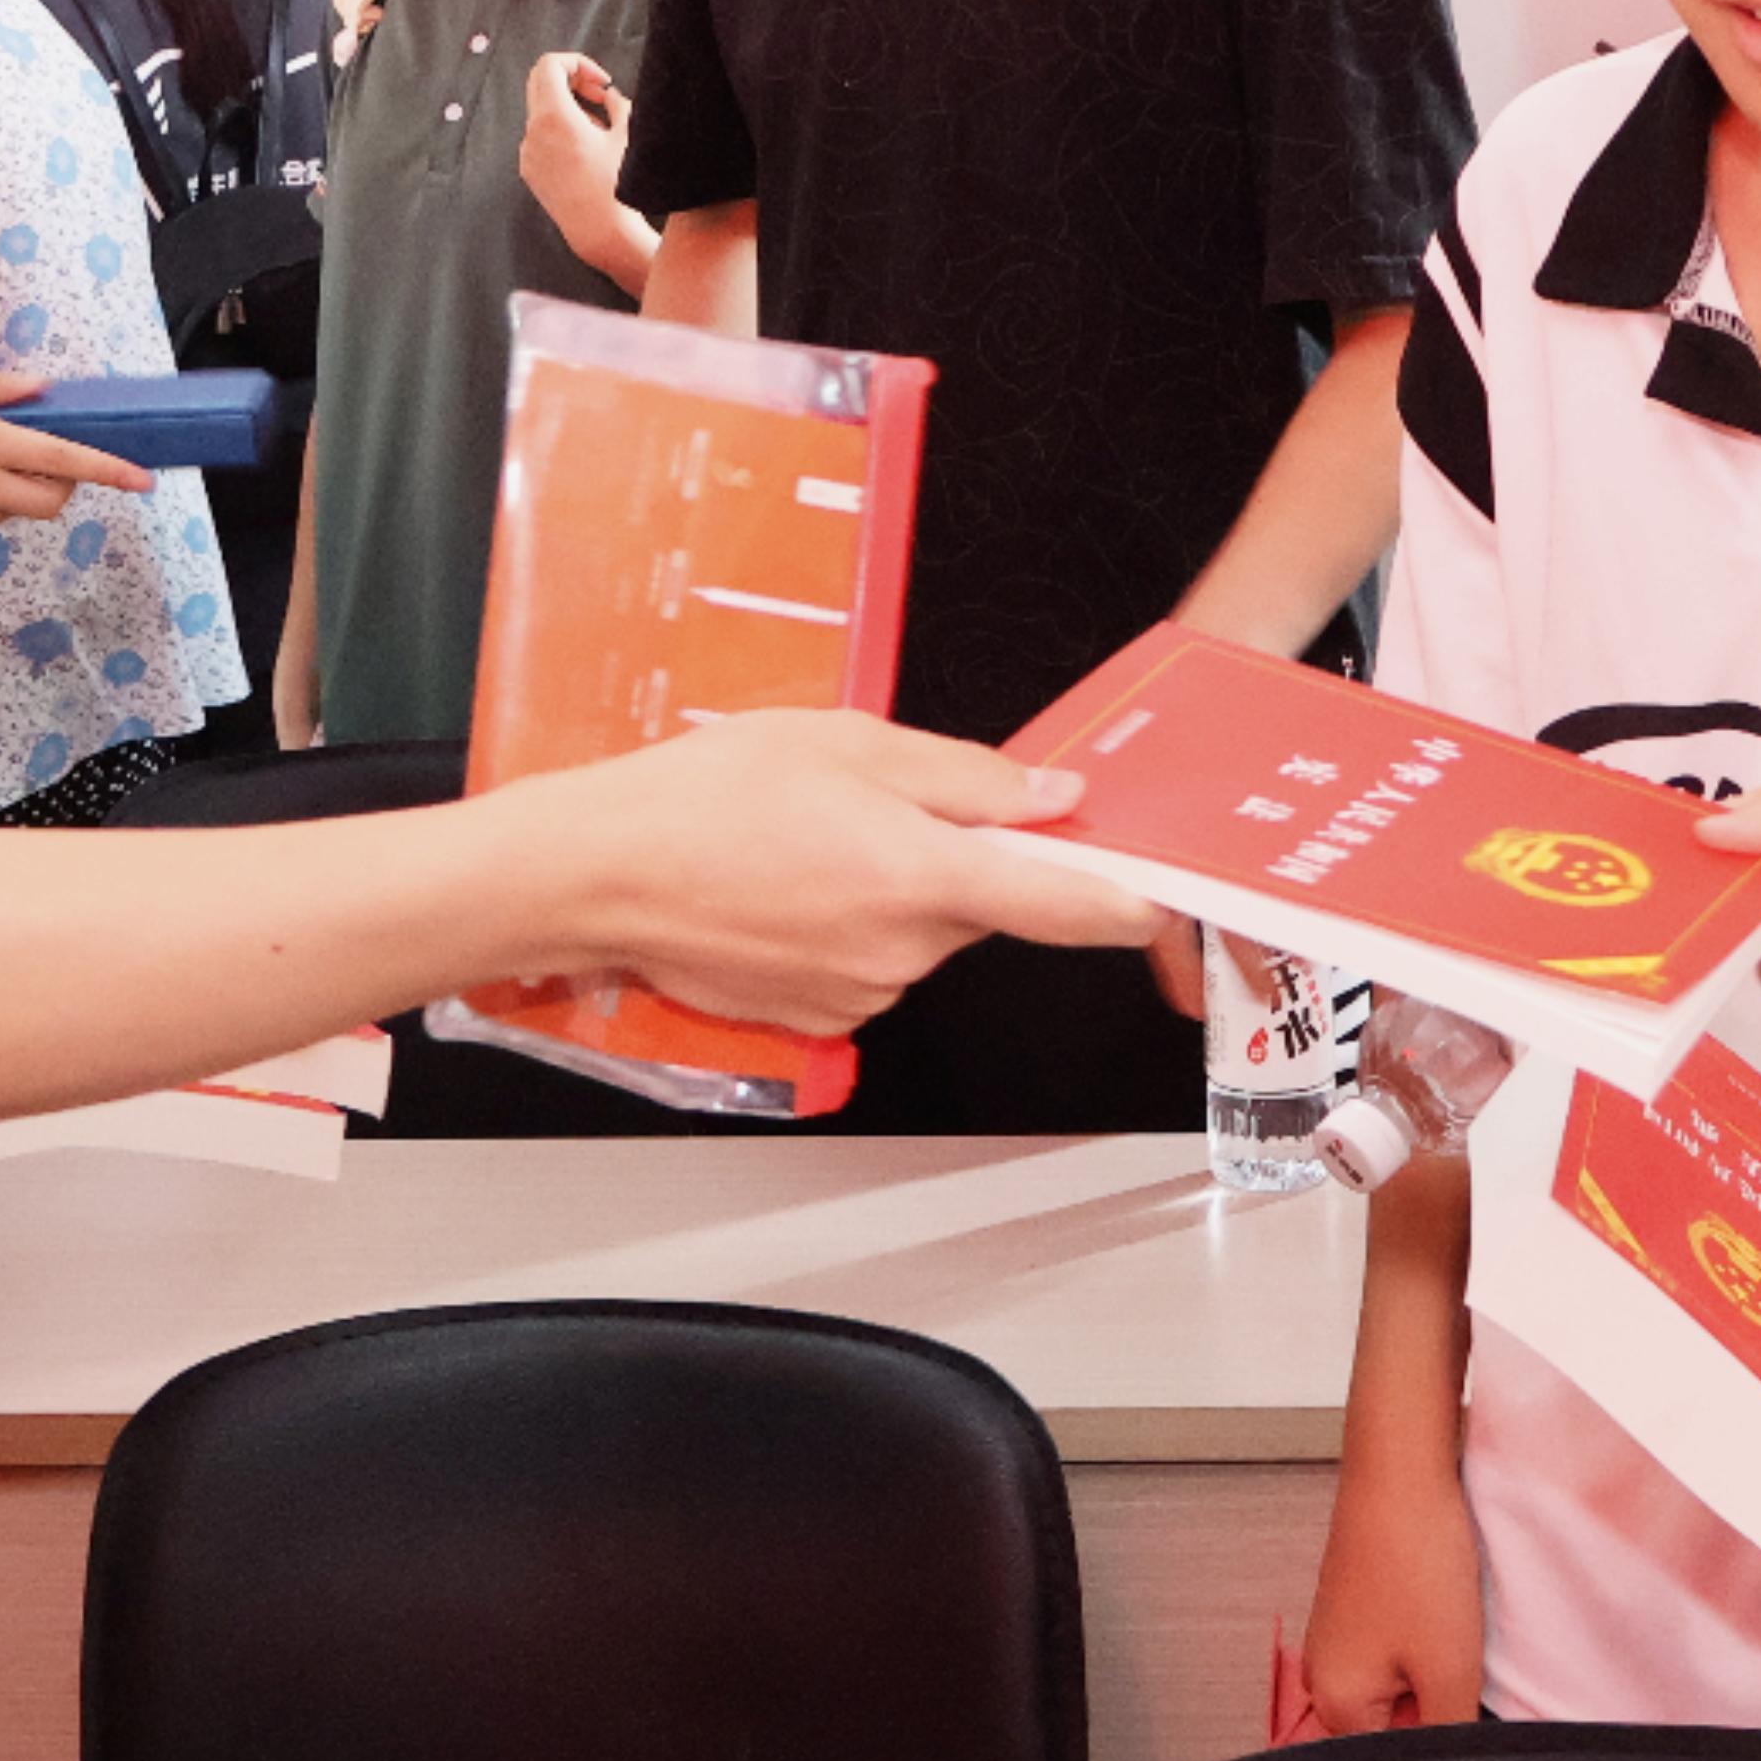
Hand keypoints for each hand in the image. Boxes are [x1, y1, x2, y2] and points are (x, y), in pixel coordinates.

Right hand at [513, 712, 1146, 1032]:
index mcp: (923, 876)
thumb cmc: (702, 797)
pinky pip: (870, 964)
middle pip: (982, 906)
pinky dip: (848, 926)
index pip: (1068, 906)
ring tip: (807, 841)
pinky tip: (785, 887)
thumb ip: (964, 777)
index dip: (1128, 900)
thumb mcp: (846, 741)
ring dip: (894, 890)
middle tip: (877, 803)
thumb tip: (1051, 801)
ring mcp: (862, 994)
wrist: (596, 876)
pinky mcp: (821, 1019)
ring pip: (921, 933)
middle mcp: (903, 951)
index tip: (1163, 893)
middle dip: (957, 859)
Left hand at [516, 53, 637, 262]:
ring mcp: (527, 152)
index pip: (550, 65)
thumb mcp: (628, 134)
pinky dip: (559, 130)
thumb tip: (610, 96)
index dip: (578, 63)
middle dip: (572, 80)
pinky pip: (539, 136)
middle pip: (540, 82)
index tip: (601, 81)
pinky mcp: (529, 170)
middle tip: (599, 95)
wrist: (600, 231)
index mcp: (555, 116)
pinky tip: (585, 151)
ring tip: (600, 129)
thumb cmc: (617, 184)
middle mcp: (533, 131)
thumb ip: (618, 104)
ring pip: (541, 110)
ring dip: (568, 107)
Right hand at [1296, 1440, 1485, 1728]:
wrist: (1403, 1470)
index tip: (1468, 1706)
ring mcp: (1340, 1637)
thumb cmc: (1417, 1561)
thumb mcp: (1449, 1670)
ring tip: (1452, 1625)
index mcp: (1336, 1705)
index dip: (1443, 1743)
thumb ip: (1449, 1738)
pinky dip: (1429, 1633)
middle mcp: (1325, 1676)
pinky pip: (1401, 1645)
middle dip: (1439, 1703)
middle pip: (1398, 1725)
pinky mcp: (1360, 1607)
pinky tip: (1445, 1604)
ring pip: (1404, 1682)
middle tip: (1462, 1659)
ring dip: (1437, 1665)